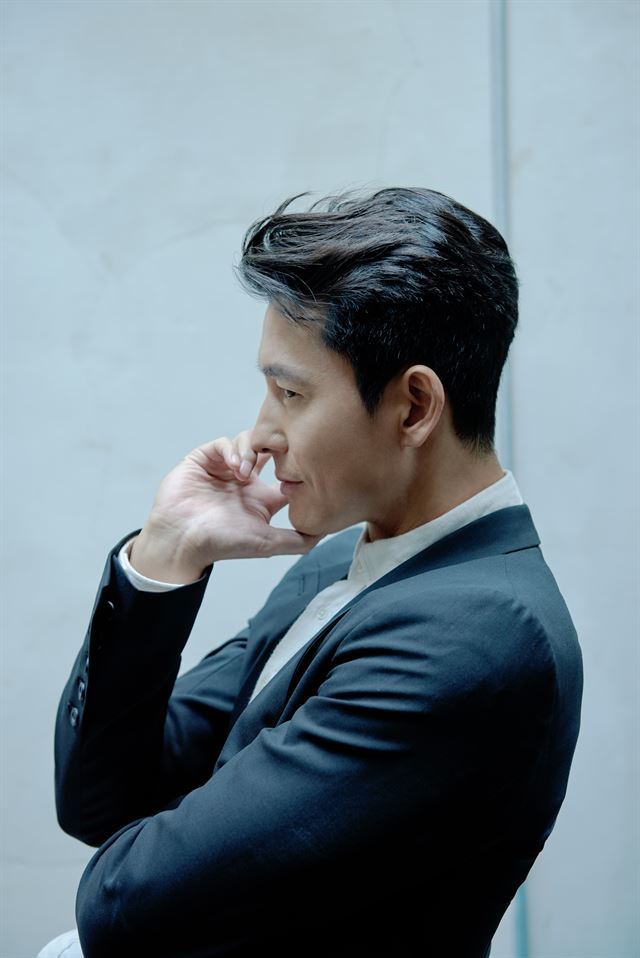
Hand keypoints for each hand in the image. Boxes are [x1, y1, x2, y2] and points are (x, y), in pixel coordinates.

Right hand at [130, 431, 322, 581]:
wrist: (182, 539)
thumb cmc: (222, 544)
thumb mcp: (267, 543)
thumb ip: (297, 541)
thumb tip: (325, 531)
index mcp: (262, 498)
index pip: (287, 472)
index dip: (297, 465)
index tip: (301, 468)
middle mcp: (245, 481)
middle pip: (269, 450)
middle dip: (275, 447)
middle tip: (279, 452)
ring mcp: (224, 468)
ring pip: (247, 442)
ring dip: (250, 452)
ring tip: (244, 473)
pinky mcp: (204, 459)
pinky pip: (223, 442)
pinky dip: (231, 450)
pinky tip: (232, 467)